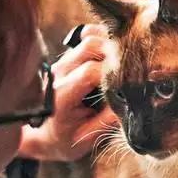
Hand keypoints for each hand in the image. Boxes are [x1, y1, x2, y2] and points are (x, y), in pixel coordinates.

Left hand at [18, 24, 118, 160]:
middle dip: (114, 55)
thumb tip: (132, 103)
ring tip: (122, 64)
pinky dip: (102, 41)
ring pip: (90, 38)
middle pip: (91, 46)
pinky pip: (86, 38)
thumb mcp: (89, 138)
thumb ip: (108, 119)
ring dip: (109, 47)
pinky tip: (111, 56)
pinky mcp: (67, 58)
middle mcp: (59, 74)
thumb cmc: (66, 140)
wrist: (44, 135)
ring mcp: (62, 63)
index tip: (129, 85)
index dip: (114, 74)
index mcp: (62, 95)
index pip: (91, 71)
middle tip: (129, 71)